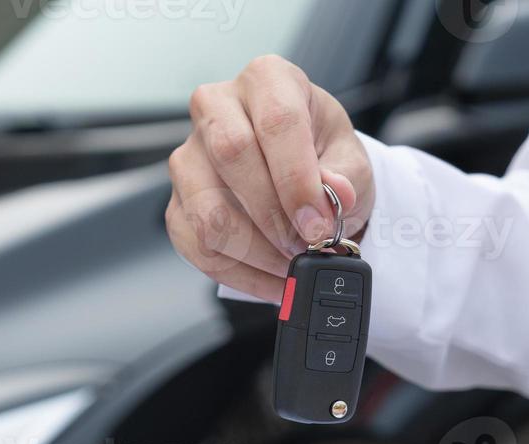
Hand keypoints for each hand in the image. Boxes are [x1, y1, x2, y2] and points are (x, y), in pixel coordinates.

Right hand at [167, 55, 374, 302]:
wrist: (303, 180)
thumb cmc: (324, 159)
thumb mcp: (350, 161)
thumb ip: (348, 177)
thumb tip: (334, 193)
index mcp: (267, 81)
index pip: (277, 122)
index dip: (298, 180)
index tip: (319, 225)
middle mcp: (217, 108)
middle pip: (232, 155)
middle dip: (274, 216)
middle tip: (306, 247)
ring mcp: (189, 156)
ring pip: (208, 211)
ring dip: (257, 253)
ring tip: (292, 265)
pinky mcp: (177, 204)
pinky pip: (197, 247)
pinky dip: (240, 274)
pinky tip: (271, 278)